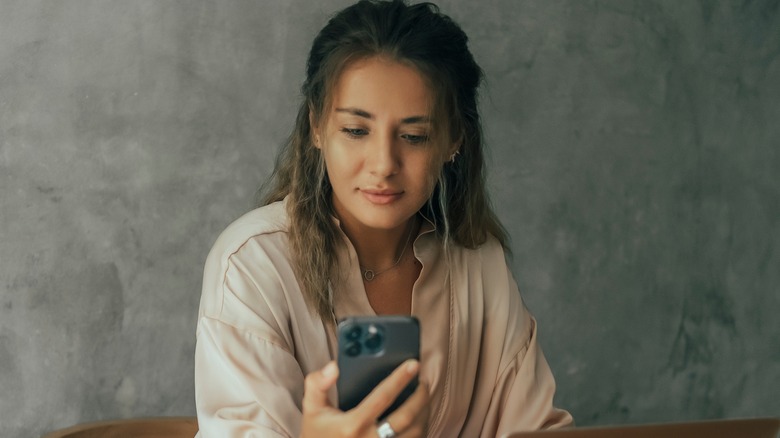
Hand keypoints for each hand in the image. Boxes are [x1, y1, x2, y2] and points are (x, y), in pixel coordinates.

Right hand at [301, 359, 429, 437]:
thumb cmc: (318, 434)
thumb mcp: (312, 409)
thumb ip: (317, 384)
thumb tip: (334, 367)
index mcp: (353, 425)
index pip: (383, 397)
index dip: (400, 378)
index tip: (413, 364)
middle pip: (407, 416)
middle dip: (420, 396)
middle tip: (423, 382)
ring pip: (415, 432)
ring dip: (424, 413)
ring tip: (422, 397)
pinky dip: (421, 428)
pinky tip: (419, 417)